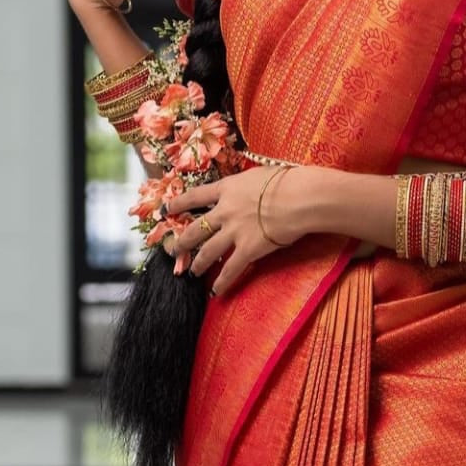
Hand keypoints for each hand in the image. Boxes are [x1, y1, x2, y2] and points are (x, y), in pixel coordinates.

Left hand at [164, 167, 302, 296]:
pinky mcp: (247, 250)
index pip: (195, 196)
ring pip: (207, 252)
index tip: (167, 210)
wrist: (298, 198)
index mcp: (227, 189)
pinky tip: (216, 291)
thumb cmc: (285, 180)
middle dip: (182, 241)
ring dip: (198, 263)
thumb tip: (248, 186)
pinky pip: (230, 269)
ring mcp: (234, 232)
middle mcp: (224, 211)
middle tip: (174, 250)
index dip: (179, 204)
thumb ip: (246, 184)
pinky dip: (222, 282)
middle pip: (195, 229)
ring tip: (193, 272)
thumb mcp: (258, 174)